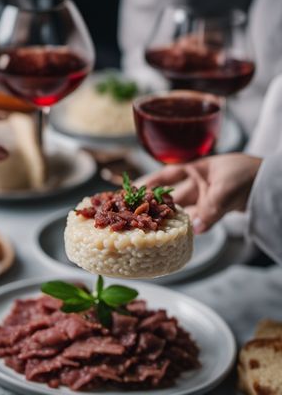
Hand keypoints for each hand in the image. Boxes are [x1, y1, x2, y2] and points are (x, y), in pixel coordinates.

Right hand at [141, 154, 262, 232]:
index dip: (149, 182)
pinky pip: (198, 218)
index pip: (167, 175)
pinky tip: (182, 234)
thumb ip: (210, 210)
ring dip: (174, 219)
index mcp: (196, 168)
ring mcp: (206, 196)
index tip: (133, 191)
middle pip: (172, 195)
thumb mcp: (225, 189)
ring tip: (157, 229)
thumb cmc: (246, 174)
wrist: (270, 182)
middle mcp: (198, 182)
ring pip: (184, 209)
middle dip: (158, 204)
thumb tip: (196, 229)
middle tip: (141, 215)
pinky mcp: (214, 208)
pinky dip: (192, 226)